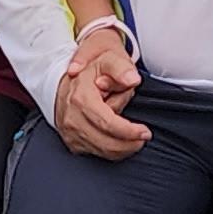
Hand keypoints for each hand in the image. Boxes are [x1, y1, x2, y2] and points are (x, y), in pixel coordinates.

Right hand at [53, 27, 149, 159]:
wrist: (68, 81)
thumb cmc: (91, 72)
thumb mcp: (107, 60)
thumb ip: (121, 68)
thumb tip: (132, 79)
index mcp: (81, 99)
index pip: (108, 124)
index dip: (129, 131)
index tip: (144, 132)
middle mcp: (72, 118)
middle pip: (106, 143)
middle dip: (129, 144)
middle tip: (144, 136)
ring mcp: (70, 132)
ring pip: (102, 151)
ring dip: (123, 149)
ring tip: (135, 139)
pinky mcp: (72, 142)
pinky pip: (96, 153)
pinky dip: (112, 151)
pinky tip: (122, 141)